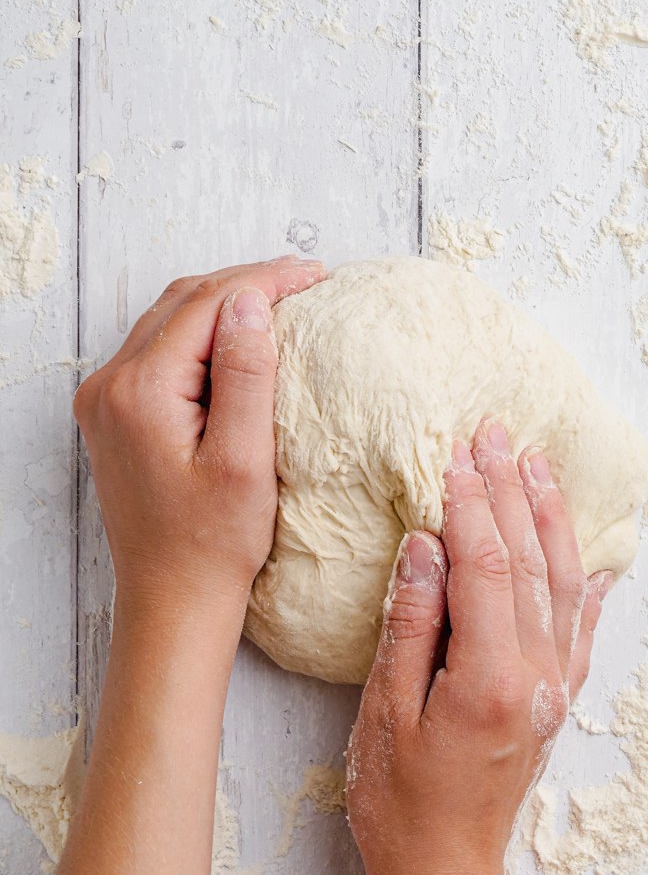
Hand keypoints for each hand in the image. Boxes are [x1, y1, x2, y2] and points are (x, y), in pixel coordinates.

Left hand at [73, 257, 323, 606]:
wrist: (172, 599)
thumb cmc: (212, 545)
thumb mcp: (244, 461)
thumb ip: (245, 376)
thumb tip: (252, 301)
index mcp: (140, 392)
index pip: (206, 304)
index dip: (265, 281)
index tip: (315, 276)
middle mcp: (110, 387)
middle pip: (183, 303)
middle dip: (245, 284)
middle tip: (305, 281)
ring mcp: (106, 400)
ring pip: (169, 321)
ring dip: (222, 305)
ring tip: (280, 302)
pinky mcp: (116, 416)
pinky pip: (158, 351)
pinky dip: (201, 335)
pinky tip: (238, 341)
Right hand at [346, 419, 612, 874]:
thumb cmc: (400, 803)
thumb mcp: (386, 712)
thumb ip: (411, 623)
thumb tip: (426, 544)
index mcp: (490, 676)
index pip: (483, 566)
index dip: (470, 504)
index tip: (456, 453)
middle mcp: (536, 676)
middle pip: (526, 563)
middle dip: (511, 492)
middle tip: (496, 434)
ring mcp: (552, 688)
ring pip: (561, 585)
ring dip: (550, 520)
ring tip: (539, 466)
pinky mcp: (553, 701)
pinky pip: (579, 631)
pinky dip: (585, 588)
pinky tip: (590, 560)